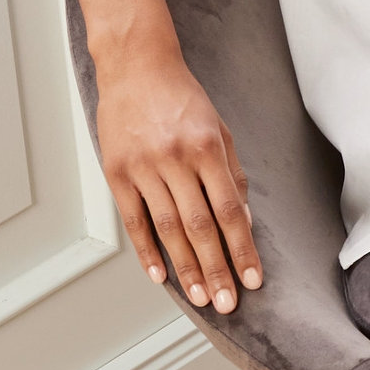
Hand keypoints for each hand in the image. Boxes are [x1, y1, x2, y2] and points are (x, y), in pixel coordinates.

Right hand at [95, 45, 260, 313]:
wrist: (136, 66)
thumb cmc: (183, 99)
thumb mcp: (219, 129)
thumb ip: (232, 174)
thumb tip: (244, 220)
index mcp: (207, 148)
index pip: (230, 210)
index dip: (242, 248)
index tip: (252, 279)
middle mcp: (175, 159)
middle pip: (200, 226)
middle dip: (217, 268)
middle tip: (227, 303)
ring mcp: (143, 166)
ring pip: (168, 228)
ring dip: (186, 267)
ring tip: (201, 297)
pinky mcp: (117, 172)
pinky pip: (134, 220)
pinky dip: (147, 250)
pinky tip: (160, 275)